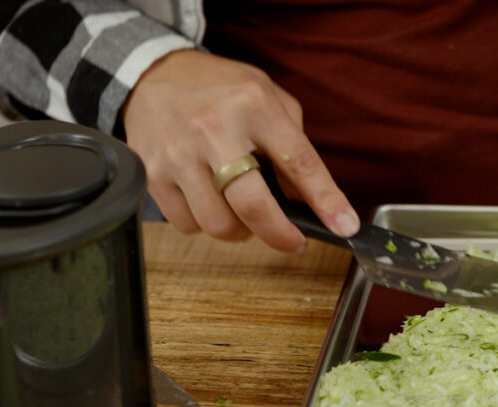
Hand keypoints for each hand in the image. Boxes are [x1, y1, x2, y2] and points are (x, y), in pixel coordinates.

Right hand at [121, 49, 359, 250]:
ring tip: (241, 210)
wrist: (152, 76)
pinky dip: (204, 224)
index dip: (326, 200)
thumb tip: (309, 201)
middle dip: (278, 234)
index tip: (344, 226)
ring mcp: (178, 154)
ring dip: (239, 230)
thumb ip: (292, 147)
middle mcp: (213, 129)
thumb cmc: (219, 90)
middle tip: (291, 239)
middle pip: (251, 205)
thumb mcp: (267, 99)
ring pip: (218, 224)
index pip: (298, 162)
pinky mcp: (152, 174)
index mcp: (253, 105)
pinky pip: (187, 224)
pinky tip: (209, 201)